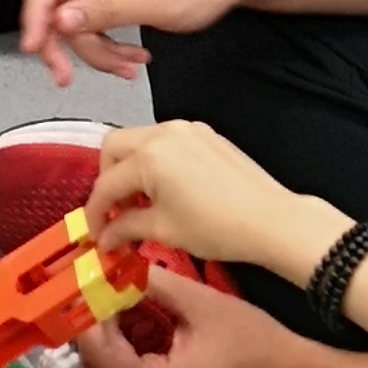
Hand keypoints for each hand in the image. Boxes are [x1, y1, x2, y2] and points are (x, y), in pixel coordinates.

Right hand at [19, 0, 259, 86]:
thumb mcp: (157, 2)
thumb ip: (106, 11)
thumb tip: (58, 20)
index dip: (35, 9)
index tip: (34, 48)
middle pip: (56, 0)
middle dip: (68, 43)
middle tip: (67, 79)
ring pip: (72, 20)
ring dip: (95, 50)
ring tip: (130, 67)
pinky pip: (90, 22)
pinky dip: (106, 45)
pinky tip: (132, 59)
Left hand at [74, 265, 318, 367]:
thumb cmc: (252, 340)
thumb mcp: (200, 303)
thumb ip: (151, 285)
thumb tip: (114, 268)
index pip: (99, 356)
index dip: (89, 318)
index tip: (90, 285)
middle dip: (97, 327)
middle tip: (101, 288)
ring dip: (112, 338)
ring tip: (120, 298)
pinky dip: (129, 352)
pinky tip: (139, 321)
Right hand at [86, 117, 325, 279]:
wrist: (271, 220)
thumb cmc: (215, 228)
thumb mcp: (164, 230)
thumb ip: (126, 227)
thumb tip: (103, 238)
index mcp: (149, 156)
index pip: (106, 183)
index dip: (95, 212)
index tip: (96, 236)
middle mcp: (163, 132)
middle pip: (114, 146)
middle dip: (107, 179)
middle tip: (116, 211)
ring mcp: (187, 129)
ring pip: (140, 140)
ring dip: (131, 168)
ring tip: (142, 203)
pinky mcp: (205, 134)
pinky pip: (166, 141)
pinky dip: (155, 161)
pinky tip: (167, 189)